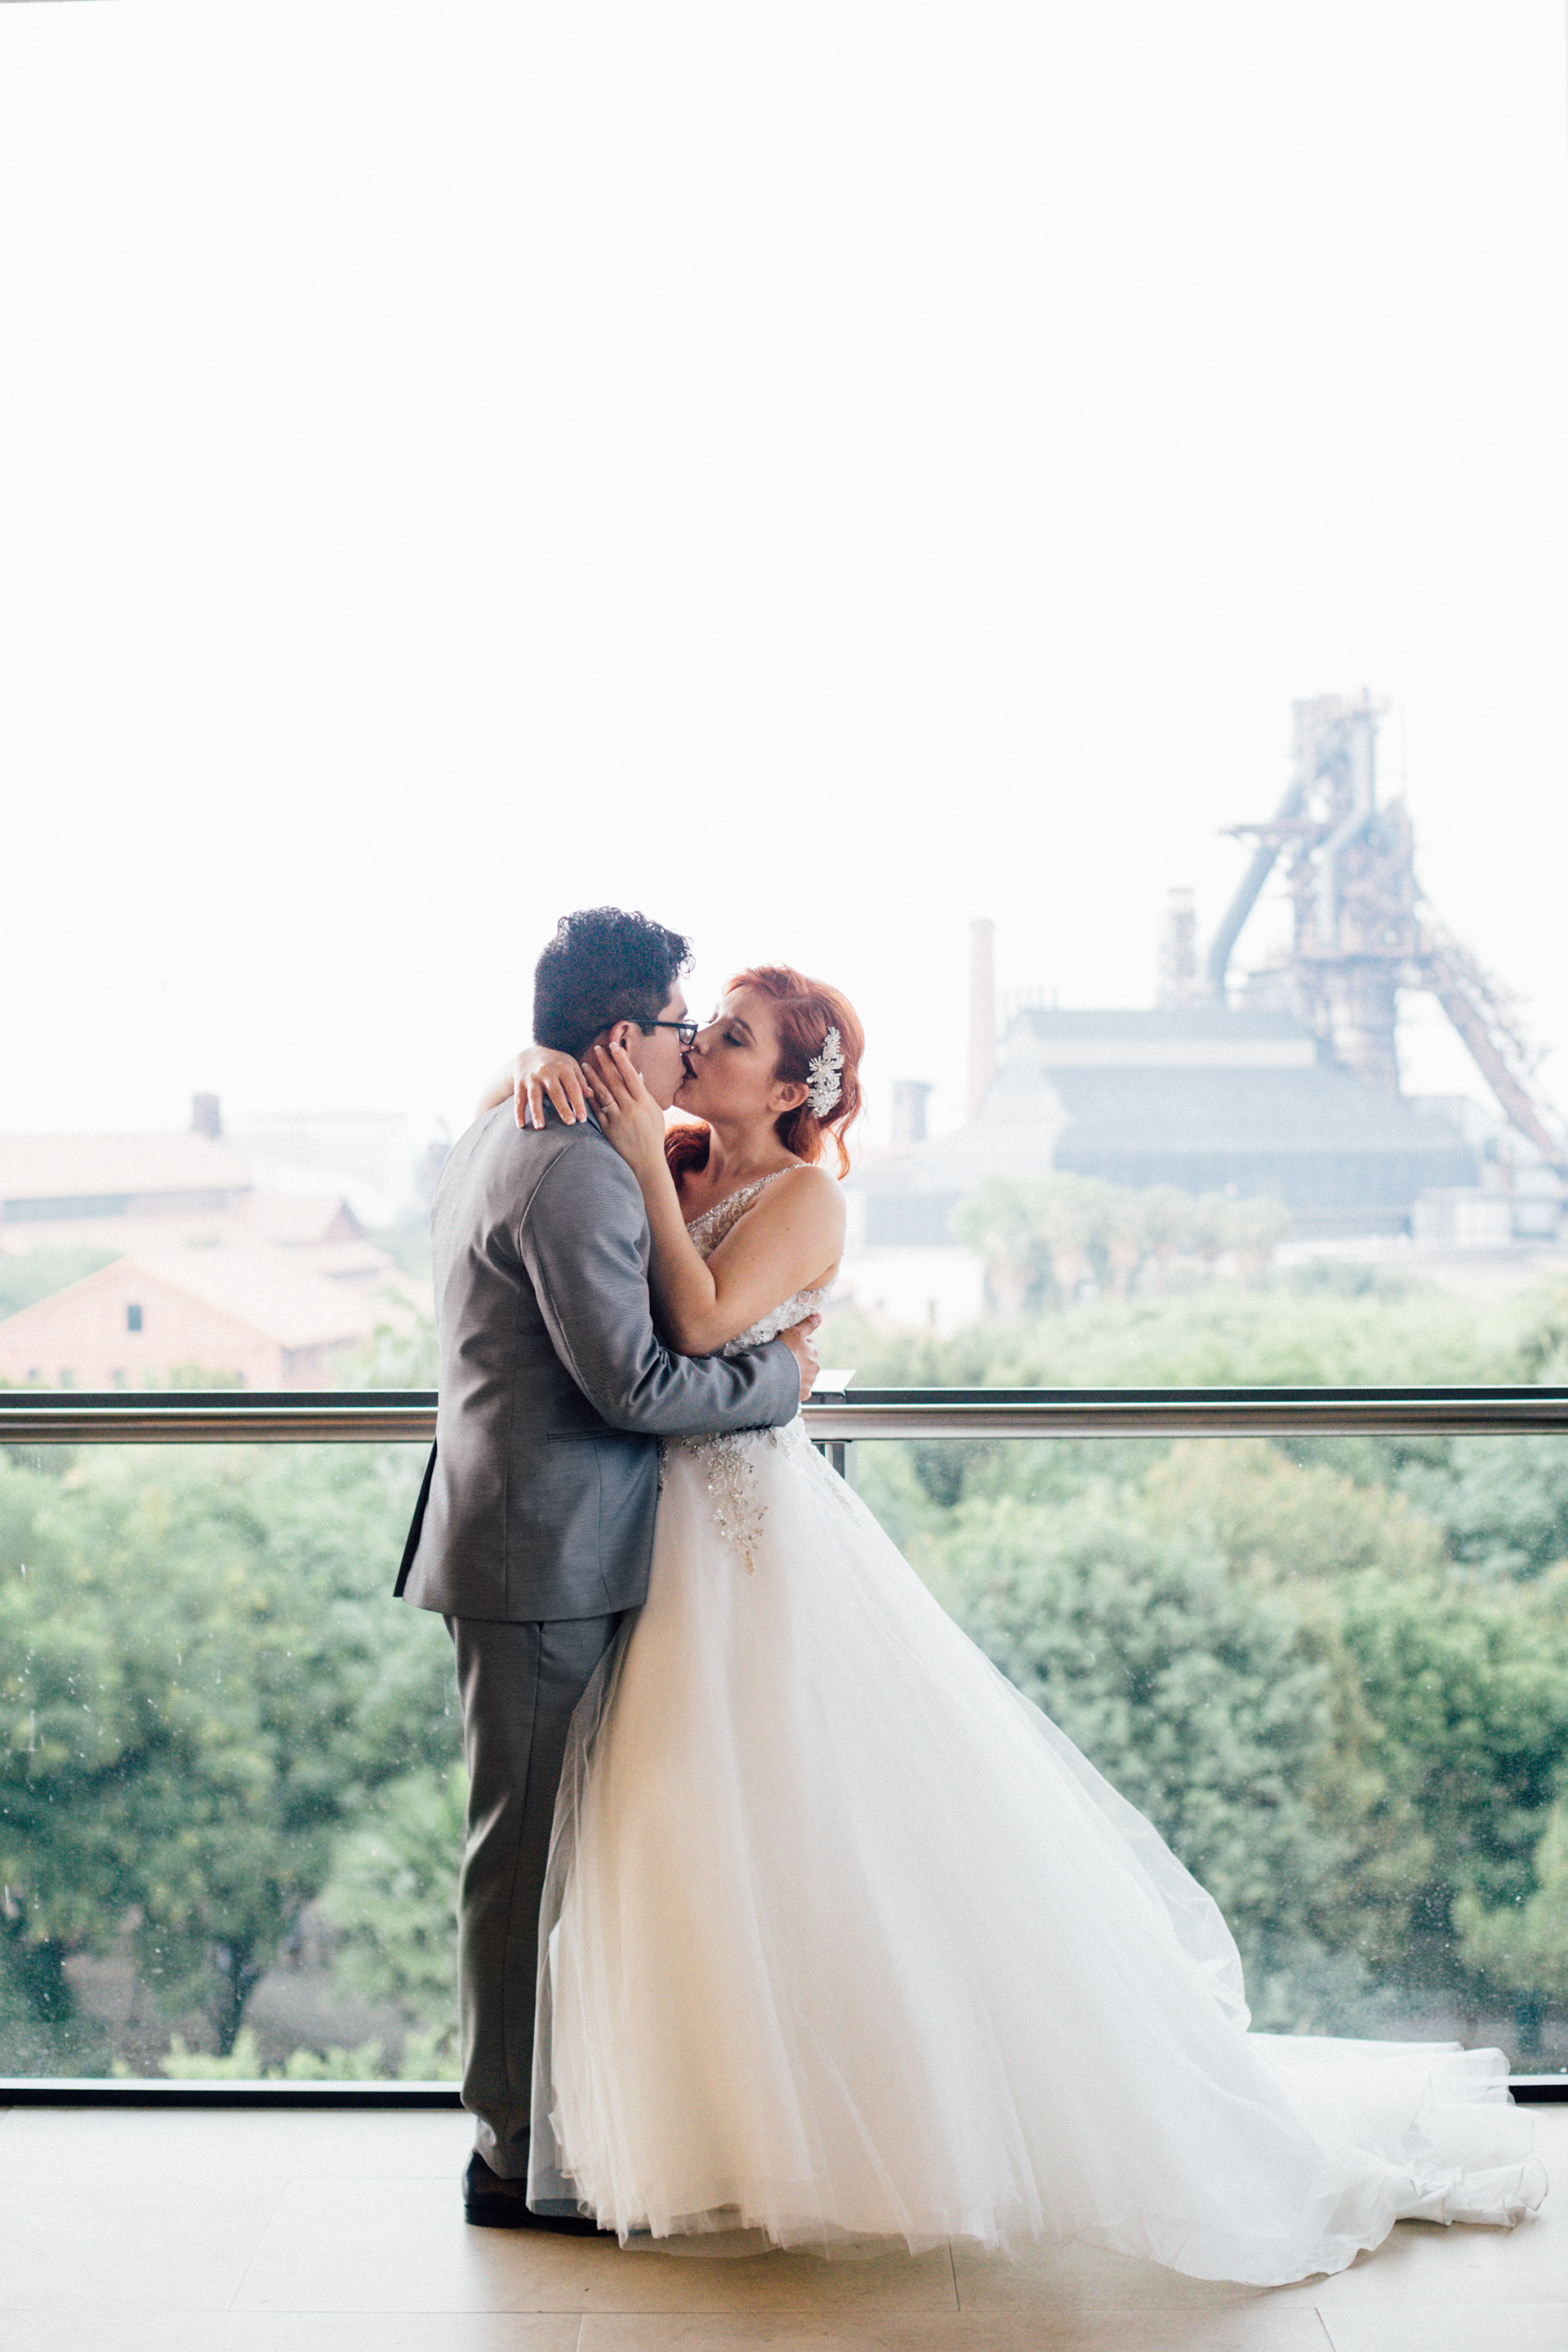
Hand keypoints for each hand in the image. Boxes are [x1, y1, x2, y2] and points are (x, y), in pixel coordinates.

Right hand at [511, 1046, 590, 1130]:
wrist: (528, 1055)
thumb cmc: (555, 1063)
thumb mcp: (570, 1065)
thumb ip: (580, 1080)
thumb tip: (590, 1095)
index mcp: (562, 1067)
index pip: (573, 1087)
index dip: (578, 1103)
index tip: (582, 1119)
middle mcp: (546, 1071)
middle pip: (555, 1092)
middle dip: (563, 1108)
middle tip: (570, 1123)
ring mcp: (531, 1078)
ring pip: (534, 1096)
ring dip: (537, 1112)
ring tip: (540, 1127)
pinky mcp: (519, 1084)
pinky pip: (518, 1100)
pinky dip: (518, 1113)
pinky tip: (521, 1126)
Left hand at [584, 1040, 669, 1180]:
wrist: (646, 1161)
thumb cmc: (653, 1135)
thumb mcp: (655, 1112)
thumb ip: (645, 1093)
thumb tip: (638, 1074)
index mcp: (644, 1102)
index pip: (631, 1075)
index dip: (621, 1059)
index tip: (614, 1046)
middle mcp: (630, 1108)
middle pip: (614, 1081)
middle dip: (605, 1063)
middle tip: (597, 1049)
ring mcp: (618, 1118)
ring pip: (602, 1093)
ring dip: (592, 1078)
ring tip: (584, 1065)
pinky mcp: (607, 1128)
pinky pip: (596, 1110)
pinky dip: (589, 1098)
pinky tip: (582, 1088)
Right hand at [778, 1313, 821, 1404]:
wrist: (774, 1375)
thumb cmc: (783, 1353)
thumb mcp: (795, 1332)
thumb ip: (808, 1325)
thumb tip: (819, 1316)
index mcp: (813, 1352)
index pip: (810, 1345)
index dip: (799, 1344)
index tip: (790, 1346)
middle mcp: (814, 1367)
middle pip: (808, 1361)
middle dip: (799, 1360)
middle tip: (785, 1359)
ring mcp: (809, 1381)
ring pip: (805, 1376)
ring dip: (797, 1374)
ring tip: (783, 1372)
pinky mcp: (803, 1394)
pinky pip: (802, 1391)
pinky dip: (796, 1388)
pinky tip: (786, 1385)